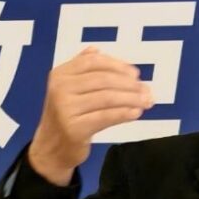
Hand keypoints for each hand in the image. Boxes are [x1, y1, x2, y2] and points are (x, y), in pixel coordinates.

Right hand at [28, 47, 153, 184]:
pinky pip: (106, 116)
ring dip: (132, 98)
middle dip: (130, 84)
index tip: (136, 74)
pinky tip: (137, 112)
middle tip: (147, 91)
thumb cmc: (66, 116)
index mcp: (60, 74)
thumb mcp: (68, 89)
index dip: (117, 65)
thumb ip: (81, 68)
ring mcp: (65, 109)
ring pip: (107, 97)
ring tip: (147, 102)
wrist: (51, 148)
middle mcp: (60, 88)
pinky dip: (124, 113)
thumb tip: (97, 49)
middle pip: (103, 79)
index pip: (93, 61)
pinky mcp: (75, 129)